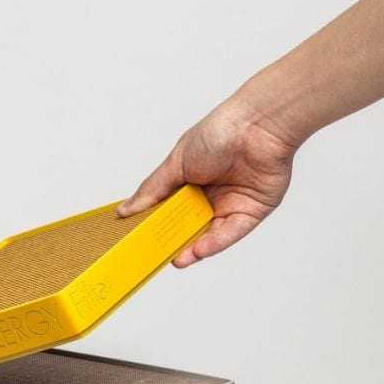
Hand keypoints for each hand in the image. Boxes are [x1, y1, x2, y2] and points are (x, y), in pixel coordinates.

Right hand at [117, 95, 296, 266]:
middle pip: (189, 227)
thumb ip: (152, 190)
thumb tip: (126, 210)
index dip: (158, 227)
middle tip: (157, 255)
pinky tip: (199, 250)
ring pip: (209, 235)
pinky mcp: (251, 213)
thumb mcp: (176, 163)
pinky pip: (230, 233)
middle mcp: (211, 196)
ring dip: (193, 249)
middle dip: (174, 242)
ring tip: (176, 259)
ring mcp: (231, 206)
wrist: (258, 124)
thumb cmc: (220, 131)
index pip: (171, 212)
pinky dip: (214, 243)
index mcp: (192, 182)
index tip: (141, 241)